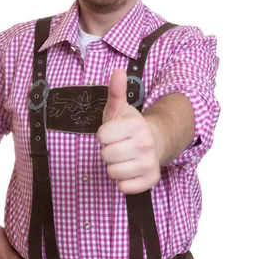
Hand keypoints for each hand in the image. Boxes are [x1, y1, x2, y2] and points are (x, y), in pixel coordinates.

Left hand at [97, 68, 160, 193]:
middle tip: (118, 146)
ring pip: (113, 172)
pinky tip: (130, 170)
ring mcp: (149, 163)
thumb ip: (116, 91)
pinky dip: (123, 181)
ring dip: (114, 166)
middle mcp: (145, 144)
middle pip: (106, 155)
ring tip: (123, 157)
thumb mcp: (120, 109)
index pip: (101, 136)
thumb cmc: (130, 127)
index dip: (104, 135)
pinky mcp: (150, 180)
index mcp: (136, 125)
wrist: (156, 141)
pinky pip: (123, 187)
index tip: (113, 133)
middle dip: (108, 151)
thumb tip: (117, 70)